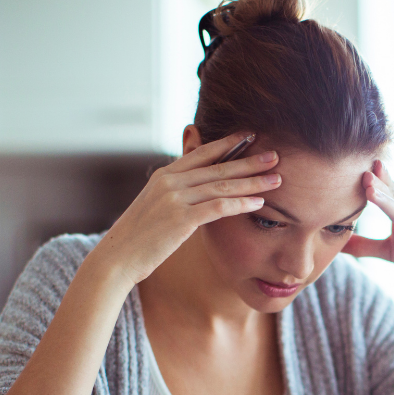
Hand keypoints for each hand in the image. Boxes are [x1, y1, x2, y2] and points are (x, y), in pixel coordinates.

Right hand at [93, 133, 280, 288]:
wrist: (117, 258)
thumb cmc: (139, 238)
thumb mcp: (155, 208)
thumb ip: (175, 195)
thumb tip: (196, 192)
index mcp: (164, 175)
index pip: (202, 153)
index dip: (228, 144)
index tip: (250, 136)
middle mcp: (169, 181)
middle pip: (218, 167)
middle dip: (249, 160)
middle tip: (276, 155)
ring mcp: (174, 199)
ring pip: (222, 185)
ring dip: (252, 182)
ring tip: (276, 178)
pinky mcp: (180, 219)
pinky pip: (218, 207)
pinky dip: (241, 204)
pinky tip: (260, 203)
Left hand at [344, 160, 393, 291]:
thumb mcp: (388, 250)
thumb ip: (364, 245)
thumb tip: (337, 244)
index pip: (386, 189)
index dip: (374, 178)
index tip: (356, 164)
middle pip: (391, 195)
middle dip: (377, 183)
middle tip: (361, 171)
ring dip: (387, 200)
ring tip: (371, 189)